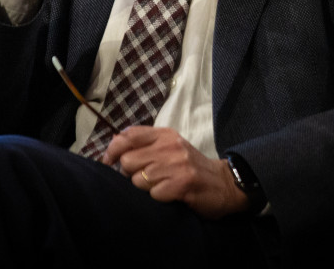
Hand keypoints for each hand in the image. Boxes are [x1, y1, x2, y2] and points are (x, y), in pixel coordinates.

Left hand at [103, 126, 251, 218]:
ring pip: (138, 180)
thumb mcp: (170, 148)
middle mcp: (170, 146)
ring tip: (160, 187)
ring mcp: (177, 164)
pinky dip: (158, 198)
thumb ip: (145, 145)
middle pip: (128, 161)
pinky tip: (170, 196)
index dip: (112, 150)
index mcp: (165, 135)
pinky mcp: (183, 184)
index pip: (128, 135)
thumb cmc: (190, 167)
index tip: (108, 162)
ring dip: (145, 188)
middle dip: (130, 174)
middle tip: (145, 179)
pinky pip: (154, 194)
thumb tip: (113, 147)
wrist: (224, 183)